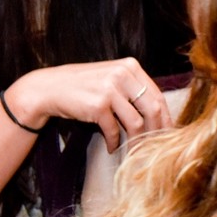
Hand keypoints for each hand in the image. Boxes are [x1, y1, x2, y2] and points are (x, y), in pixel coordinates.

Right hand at [7, 58, 172, 151]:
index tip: (168, 132)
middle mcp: (122, 75)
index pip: (157, 95)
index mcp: (130, 66)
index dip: (165, 117)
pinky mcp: (98, 105)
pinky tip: (113, 148)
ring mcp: (110, 89)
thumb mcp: (111, 78)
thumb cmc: (83, 86)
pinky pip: (114, 130)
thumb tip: (161, 114)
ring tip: (135, 150)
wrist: (48, 88)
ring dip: (137, 141)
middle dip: (157, 130)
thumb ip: (133, 89)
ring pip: (136, 122)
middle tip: (157, 145)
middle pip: (153, 108)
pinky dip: (115, 142)